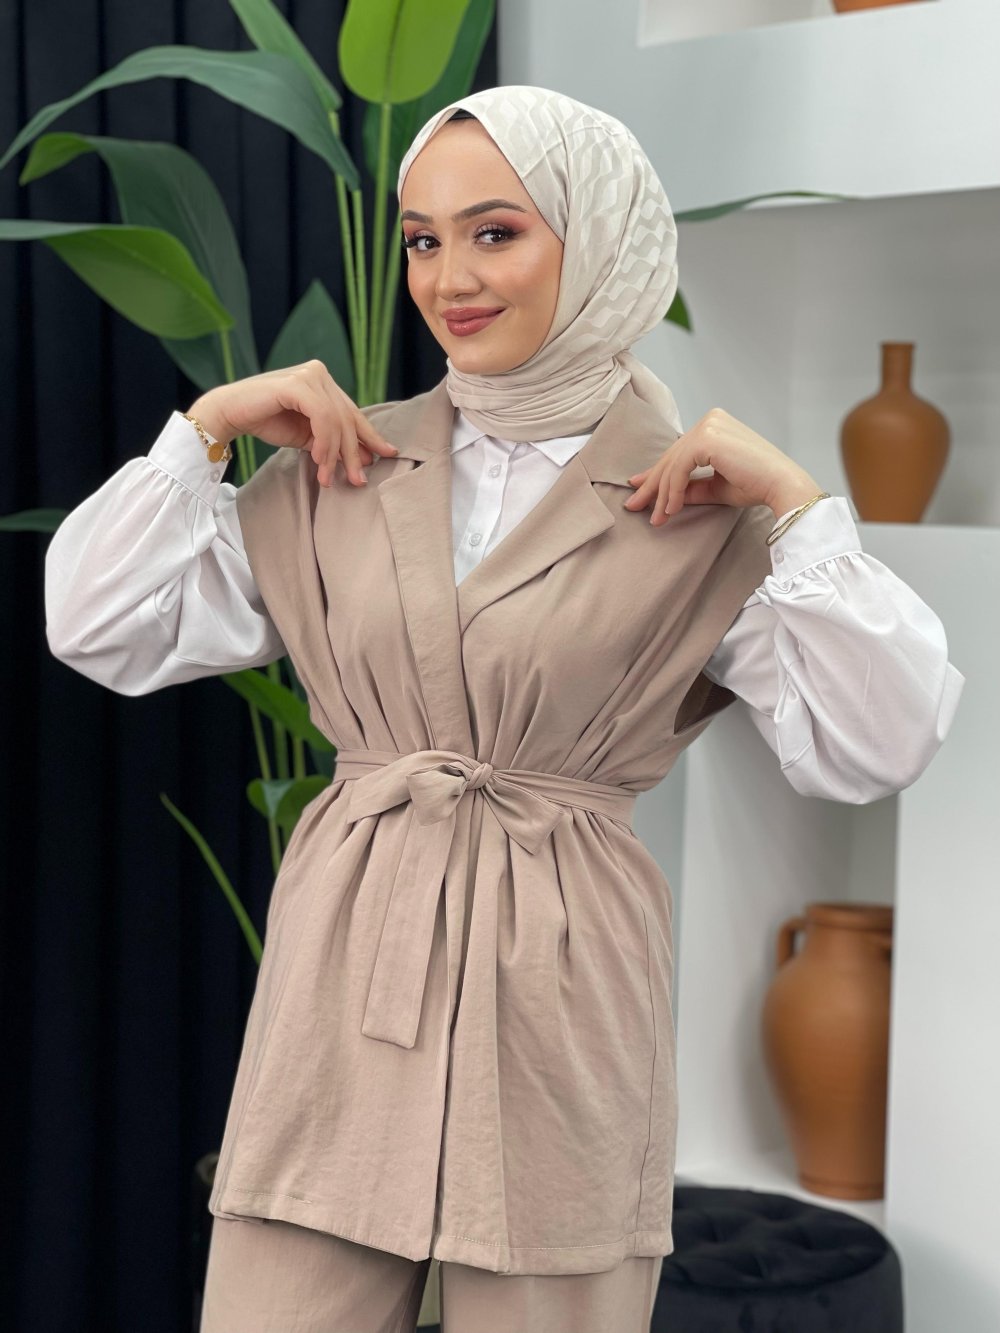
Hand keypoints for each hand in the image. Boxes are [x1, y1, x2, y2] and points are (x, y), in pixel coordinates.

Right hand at [187, 360, 397, 487]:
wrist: (229, 414)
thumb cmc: (265, 421)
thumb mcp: (307, 436)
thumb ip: (333, 442)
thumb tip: (368, 457)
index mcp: (324, 382)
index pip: (352, 412)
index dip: (370, 435)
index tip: (387, 454)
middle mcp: (319, 373)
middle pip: (348, 418)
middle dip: (354, 453)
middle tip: (357, 480)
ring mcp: (309, 375)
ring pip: (337, 421)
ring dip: (334, 454)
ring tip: (327, 477)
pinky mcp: (297, 384)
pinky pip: (322, 417)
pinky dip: (324, 441)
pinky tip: (318, 460)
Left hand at [623, 407, 822, 523]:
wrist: (782, 485)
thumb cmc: (757, 485)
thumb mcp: (715, 487)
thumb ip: (691, 488)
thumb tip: (664, 498)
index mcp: (714, 425)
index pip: (679, 451)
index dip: (657, 473)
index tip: (639, 490)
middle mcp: (710, 419)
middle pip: (672, 456)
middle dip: (652, 485)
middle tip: (634, 507)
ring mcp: (708, 426)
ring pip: (673, 464)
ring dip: (662, 494)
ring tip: (657, 518)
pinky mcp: (707, 439)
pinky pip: (680, 469)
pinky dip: (673, 491)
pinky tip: (671, 509)